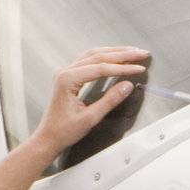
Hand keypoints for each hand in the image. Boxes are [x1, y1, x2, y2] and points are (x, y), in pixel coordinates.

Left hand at [31, 46, 149, 154]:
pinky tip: (115, 57)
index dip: (123, 68)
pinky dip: (103, 57)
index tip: (139, 68)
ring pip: (92, 55)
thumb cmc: (64, 130)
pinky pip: (87, 60)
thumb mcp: (90, 118)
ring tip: (132, 52)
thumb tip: (128, 85)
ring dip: (113, 52)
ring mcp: (65, 72)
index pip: (101, 68)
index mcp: (68, 79)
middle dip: (122, 54)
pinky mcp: (68, 77)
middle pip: (98, 56)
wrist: (48, 137)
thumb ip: (110, 100)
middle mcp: (65, 72)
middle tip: (141, 53)